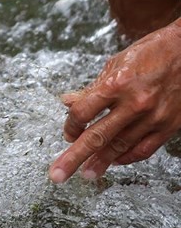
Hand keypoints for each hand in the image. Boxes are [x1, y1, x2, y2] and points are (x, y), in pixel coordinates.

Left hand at [49, 22, 180, 182]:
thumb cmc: (150, 53)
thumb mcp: (114, 64)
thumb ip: (91, 89)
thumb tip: (67, 102)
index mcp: (117, 84)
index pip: (83, 112)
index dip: (71, 125)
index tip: (67, 132)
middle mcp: (135, 102)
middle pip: (97, 136)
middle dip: (75, 157)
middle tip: (58, 174)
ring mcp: (153, 116)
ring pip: (120, 146)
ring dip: (101, 162)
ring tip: (87, 174)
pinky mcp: (169, 125)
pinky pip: (144, 149)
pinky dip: (127, 157)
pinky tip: (115, 162)